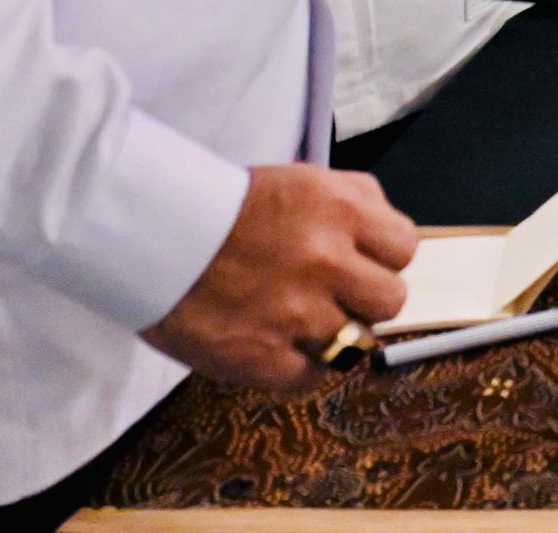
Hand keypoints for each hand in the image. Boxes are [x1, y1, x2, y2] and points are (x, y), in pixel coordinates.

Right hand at [141, 164, 417, 387]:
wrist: (152, 233)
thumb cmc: (224, 206)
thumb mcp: (302, 180)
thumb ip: (356, 202)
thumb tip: (389, 238)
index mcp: (339, 210)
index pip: (405, 248)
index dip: (383, 257)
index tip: (361, 262)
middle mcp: (326, 261)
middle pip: (391, 300)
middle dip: (365, 298)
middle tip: (333, 294)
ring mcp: (296, 313)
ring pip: (358, 343)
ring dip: (334, 334)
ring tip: (301, 321)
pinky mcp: (262, 358)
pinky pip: (314, 377)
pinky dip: (302, 367)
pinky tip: (281, 346)